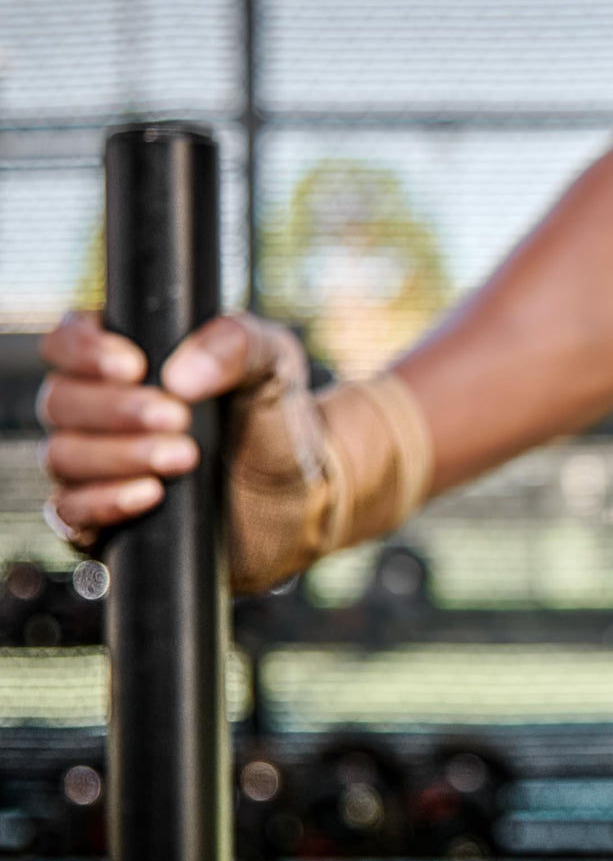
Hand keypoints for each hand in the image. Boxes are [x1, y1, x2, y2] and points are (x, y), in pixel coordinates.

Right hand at [39, 311, 325, 592]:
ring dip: (120, 455)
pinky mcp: (103, 518)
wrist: (303, 494)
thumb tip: (180, 376)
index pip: (67, 342)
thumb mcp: (274, 364)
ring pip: (62, 456)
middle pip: (60, 401)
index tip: (134, 367)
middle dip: (116, 410)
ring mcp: (96, 466)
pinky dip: (105, 502)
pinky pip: (70, 512)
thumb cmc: (277, 418)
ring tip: (184, 457)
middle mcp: (98, 411)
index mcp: (125, 360)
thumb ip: (236, 346)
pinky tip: (151, 495)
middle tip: (179, 418)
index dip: (84, 350)